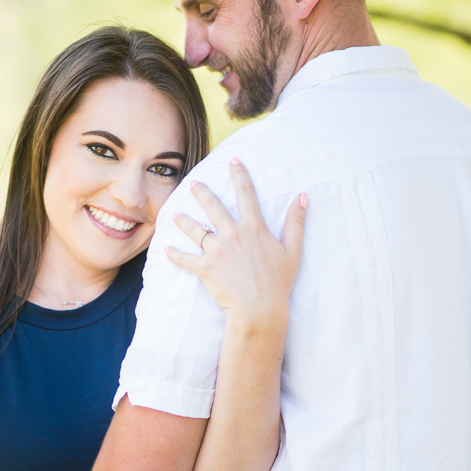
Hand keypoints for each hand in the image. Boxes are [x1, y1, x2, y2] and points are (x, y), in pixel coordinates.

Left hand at [166, 158, 306, 332]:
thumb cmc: (278, 282)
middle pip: (213, 206)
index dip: (239, 174)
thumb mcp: (293, 251)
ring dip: (183, 221)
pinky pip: (185, 259)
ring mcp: (217, 250)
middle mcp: (233, 234)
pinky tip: (167, 250)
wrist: (259, 309)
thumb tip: (303, 197)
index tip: (233, 161)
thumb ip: (296, 222)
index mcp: (254, 228)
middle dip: (201, 192)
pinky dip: (174, 255)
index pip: (246, 194)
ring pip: (195, 229)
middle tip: (193, 183)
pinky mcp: (205, 268)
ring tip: (175, 214)